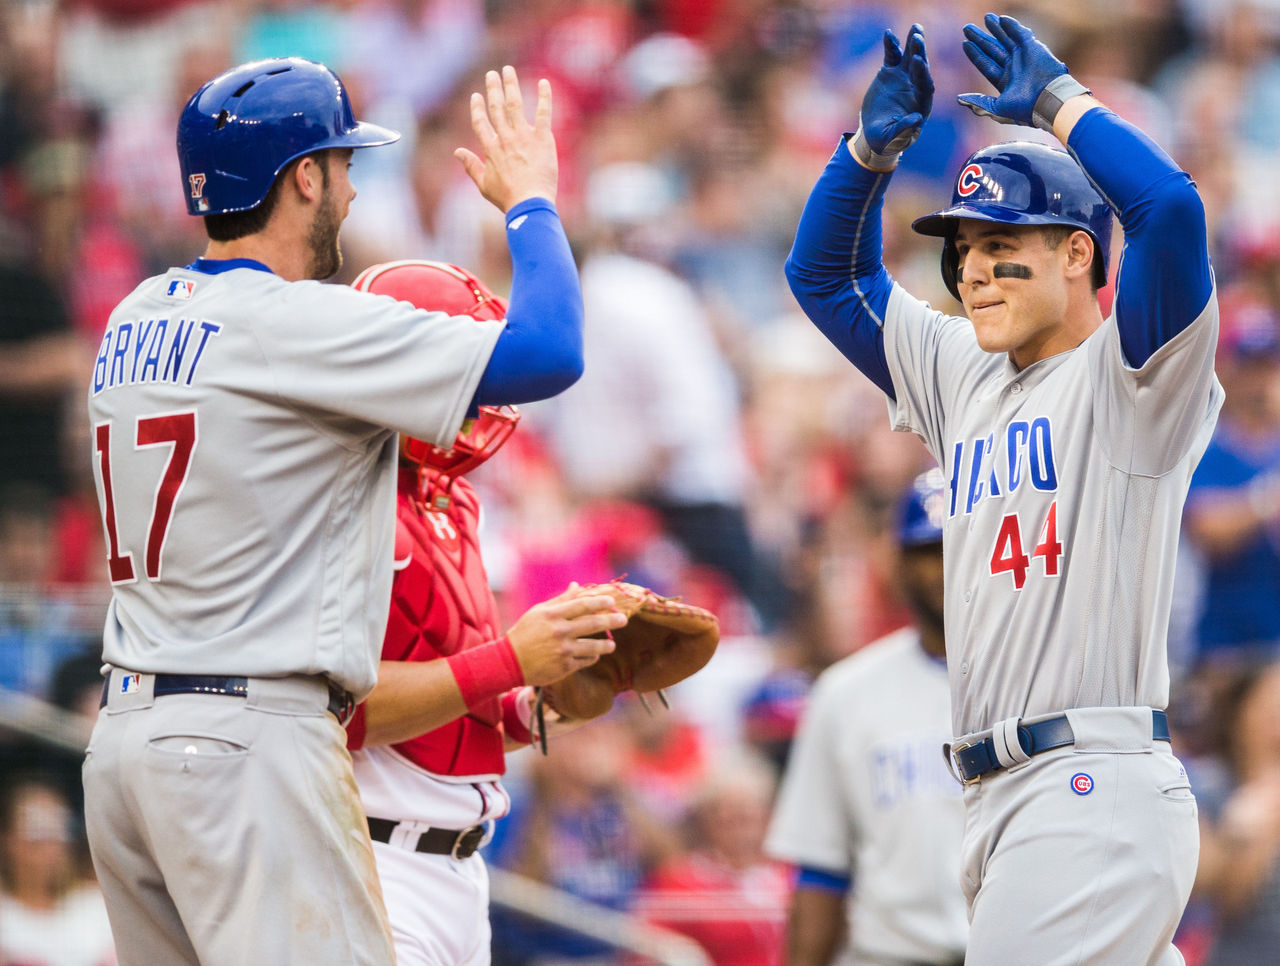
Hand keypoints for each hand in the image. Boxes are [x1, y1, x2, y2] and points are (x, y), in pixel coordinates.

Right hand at [455, 65, 557, 210]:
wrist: (529, 203)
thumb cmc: (507, 198)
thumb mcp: (484, 184)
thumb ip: (471, 166)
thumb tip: (457, 152)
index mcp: (490, 148)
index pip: (480, 122)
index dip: (477, 108)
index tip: (476, 96)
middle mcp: (505, 138)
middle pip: (496, 107)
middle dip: (493, 88)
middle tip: (492, 74)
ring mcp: (524, 137)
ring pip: (515, 105)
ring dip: (511, 85)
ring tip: (508, 71)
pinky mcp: (542, 139)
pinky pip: (543, 113)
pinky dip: (544, 97)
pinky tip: (544, 83)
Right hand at [505, 582, 624, 686]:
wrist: (509, 661)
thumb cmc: (525, 633)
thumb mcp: (539, 612)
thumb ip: (560, 600)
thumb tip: (577, 585)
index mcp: (554, 615)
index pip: (583, 604)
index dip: (600, 601)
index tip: (612, 600)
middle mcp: (560, 631)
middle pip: (593, 623)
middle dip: (612, 620)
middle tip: (624, 619)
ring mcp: (563, 650)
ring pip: (594, 646)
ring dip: (606, 644)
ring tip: (612, 644)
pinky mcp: (565, 667)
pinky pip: (586, 660)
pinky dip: (592, 657)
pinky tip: (594, 655)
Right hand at [853, 24, 932, 167]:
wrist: (876, 135)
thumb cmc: (887, 141)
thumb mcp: (894, 139)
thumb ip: (905, 129)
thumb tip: (917, 118)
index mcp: (921, 103)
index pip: (925, 85)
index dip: (922, 73)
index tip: (918, 61)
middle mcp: (915, 87)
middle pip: (921, 67)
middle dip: (920, 52)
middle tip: (918, 37)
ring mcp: (904, 78)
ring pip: (910, 57)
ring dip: (912, 43)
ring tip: (915, 28)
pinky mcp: (891, 73)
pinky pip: (892, 56)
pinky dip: (891, 45)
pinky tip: (888, 34)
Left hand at [957, 13, 1086, 130]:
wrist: (1047, 99)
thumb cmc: (1024, 108)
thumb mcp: (996, 108)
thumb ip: (978, 102)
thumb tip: (959, 99)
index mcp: (1004, 81)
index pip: (985, 64)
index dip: (975, 54)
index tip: (964, 44)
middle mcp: (1013, 67)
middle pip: (992, 49)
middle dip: (981, 39)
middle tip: (967, 28)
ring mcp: (1023, 57)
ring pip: (1006, 39)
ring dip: (996, 29)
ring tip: (986, 18)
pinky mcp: (1033, 47)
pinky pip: (1020, 33)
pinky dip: (1011, 26)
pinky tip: (1001, 19)